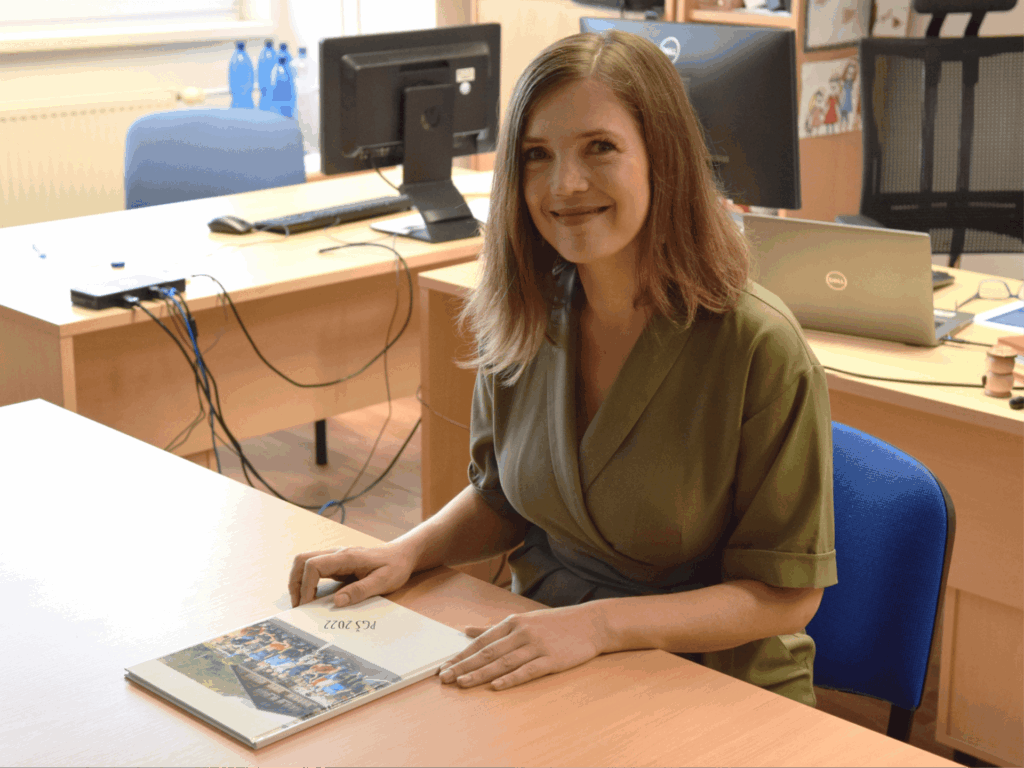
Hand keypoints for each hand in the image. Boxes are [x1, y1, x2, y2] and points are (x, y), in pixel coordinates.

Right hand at [288, 542, 416, 607]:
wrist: (402, 555)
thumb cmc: (395, 567)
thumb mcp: (383, 582)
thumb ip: (360, 591)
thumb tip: (337, 602)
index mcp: (347, 557)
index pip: (314, 565)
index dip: (306, 585)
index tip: (307, 605)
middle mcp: (337, 554)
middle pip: (301, 560)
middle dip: (294, 582)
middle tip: (298, 605)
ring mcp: (335, 557)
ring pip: (304, 562)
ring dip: (298, 581)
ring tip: (301, 602)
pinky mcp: (336, 563)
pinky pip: (314, 568)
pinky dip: (306, 581)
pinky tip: (311, 596)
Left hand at [438, 604, 606, 690]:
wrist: (590, 623)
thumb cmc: (554, 623)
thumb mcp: (523, 620)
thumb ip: (493, 628)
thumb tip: (466, 630)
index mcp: (513, 623)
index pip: (481, 641)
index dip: (461, 655)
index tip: (444, 666)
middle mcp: (521, 633)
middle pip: (488, 652)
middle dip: (464, 666)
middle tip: (445, 678)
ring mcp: (536, 646)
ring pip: (503, 662)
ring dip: (481, 674)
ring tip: (462, 683)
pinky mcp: (551, 659)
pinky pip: (528, 670)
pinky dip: (511, 678)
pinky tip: (496, 686)